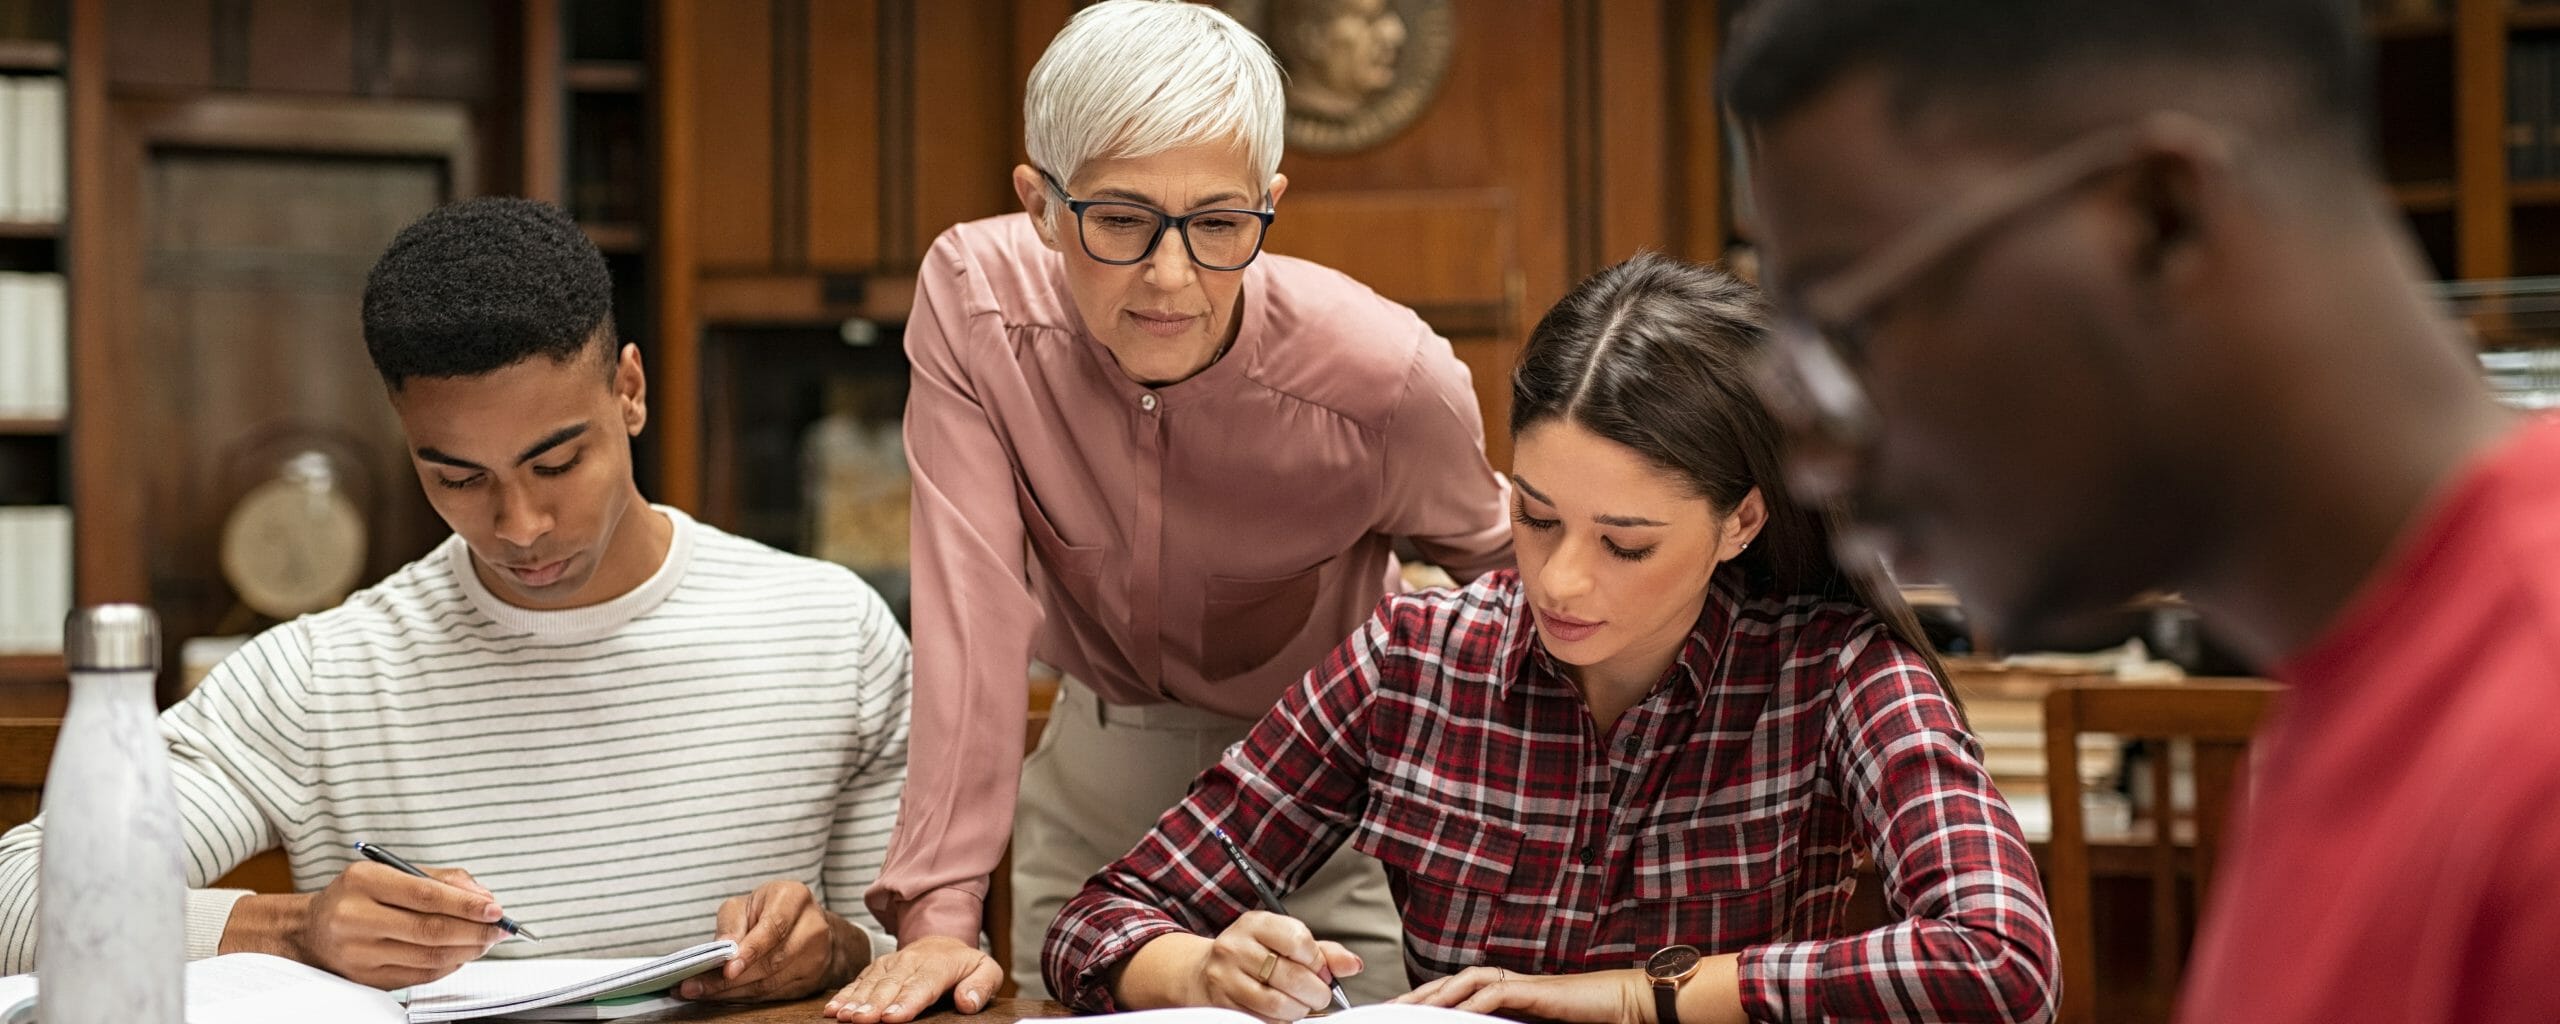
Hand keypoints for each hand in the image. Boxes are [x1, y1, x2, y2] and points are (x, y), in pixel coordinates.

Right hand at [265, 860, 509, 987]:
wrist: (310, 930)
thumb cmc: (358, 896)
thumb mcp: (390, 872)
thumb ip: (440, 879)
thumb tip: (482, 895)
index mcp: (363, 882)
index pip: (425, 895)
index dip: (466, 904)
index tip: (494, 908)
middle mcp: (356, 918)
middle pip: (430, 930)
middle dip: (475, 930)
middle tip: (500, 928)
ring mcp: (359, 953)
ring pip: (429, 956)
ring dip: (468, 949)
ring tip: (487, 940)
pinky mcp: (367, 978)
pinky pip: (420, 975)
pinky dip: (450, 965)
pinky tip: (462, 954)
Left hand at [681, 880, 865, 1002]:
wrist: (808, 925)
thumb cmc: (770, 910)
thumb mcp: (746, 904)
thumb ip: (731, 924)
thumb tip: (720, 950)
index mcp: (795, 898)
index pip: (773, 928)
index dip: (750, 951)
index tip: (726, 968)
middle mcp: (813, 927)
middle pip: (771, 962)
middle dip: (729, 979)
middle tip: (694, 987)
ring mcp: (816, 957)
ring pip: (771, 984)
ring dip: (732, 993)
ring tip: (700, 993)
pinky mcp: (812, 981)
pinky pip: (774, 996)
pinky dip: (745, 998)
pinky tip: (722, 996)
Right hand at [825, 934, 1003, 1021]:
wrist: (942, 942)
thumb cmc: (964, 965)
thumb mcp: (986, 971)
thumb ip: (981, 986)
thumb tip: (968, 1002)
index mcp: (940, 964)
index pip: (922, 984)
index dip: (906, 1001)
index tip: (891, 1017)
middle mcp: (912, 961)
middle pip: (891, 985)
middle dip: (874, 1004)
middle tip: (861, 1021)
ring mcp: (891, 963)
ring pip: (872, 982)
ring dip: (856, 1000)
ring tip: (843, 1016)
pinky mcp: (877, 967)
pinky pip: (859, 980)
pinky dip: (845, 994)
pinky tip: (833, 1010)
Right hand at [1186, 911, 1362, 1023]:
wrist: (1206, 971)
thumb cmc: (1255, 955)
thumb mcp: (1285, 942)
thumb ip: (1322, 952)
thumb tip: (1353, 964)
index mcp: (1256, 924)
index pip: (1298, 939)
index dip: (1318, 962)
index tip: (1322, 971)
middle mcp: (1236, 947)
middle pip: (1292, 976)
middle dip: (1316, 992)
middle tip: (1319, 995)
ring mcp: (1225, 977)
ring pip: (1278, 1003)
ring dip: (1299, 1009)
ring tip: (1301, 1004)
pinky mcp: (1223, 1003)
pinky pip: (1263, 1019)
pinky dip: (1281, 1020)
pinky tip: (1281, 1011)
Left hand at [1393, 966, 1646, 1022]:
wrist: (1629, 1004)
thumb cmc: (1591, 1018)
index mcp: (1511, 994)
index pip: (1460, 993)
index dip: (1430, 1001)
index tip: (1402, 1014)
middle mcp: (1511, 984)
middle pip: (1454, 982)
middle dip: (1420, 995)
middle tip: (1390, 1009)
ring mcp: (1522, 983)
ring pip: (1466, 981)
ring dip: (1436, 993)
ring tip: (1410, 1008)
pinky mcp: (1536, 990)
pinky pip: (1494, 991)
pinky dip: (1469, 1000)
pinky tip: (1451, 1010)